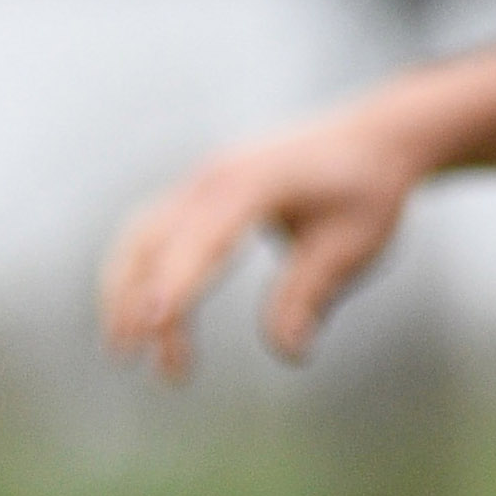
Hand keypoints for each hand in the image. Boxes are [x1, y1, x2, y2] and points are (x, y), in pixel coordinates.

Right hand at [97, 115, 420, 377]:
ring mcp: (199, 180)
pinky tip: (145, 312)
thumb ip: (311, 295)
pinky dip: (138, 274)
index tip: (154, 325)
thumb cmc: (367, 191)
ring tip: (125, 348)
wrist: (373, 137)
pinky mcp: (196, 191)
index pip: (203, 240)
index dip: (176, 282)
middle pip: (152, 240)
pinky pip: (150, 232)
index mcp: (256, 184)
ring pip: (139, 237)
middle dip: (131, 299)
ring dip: (123, 291)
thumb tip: (288, 352)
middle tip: (127, 359)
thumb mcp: (354, 247)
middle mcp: (215, 177)